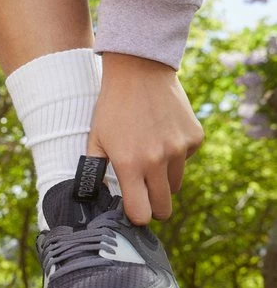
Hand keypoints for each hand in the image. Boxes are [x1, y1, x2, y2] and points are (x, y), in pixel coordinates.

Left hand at [87, 52, 203, 224]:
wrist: (139, 71)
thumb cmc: (112, 107)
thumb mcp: (96, 139)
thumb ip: (95, 171)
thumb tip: (92, 198)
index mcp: (130, 165)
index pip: (141, 214)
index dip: (137, 216)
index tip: (133, 211)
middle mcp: (157, 160)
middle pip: (164, 208)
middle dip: (154, 207)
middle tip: (144, 195)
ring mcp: (179, 149)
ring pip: (175, 184)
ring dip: (164, 179)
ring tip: (150, 155)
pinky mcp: (195, 137)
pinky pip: (186, 160)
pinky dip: (176, 155)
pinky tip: (163, 134)